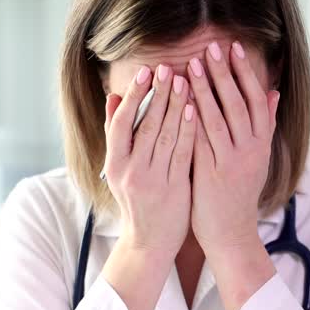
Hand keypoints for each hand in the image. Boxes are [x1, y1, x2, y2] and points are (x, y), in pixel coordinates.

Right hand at [105, 63, 194, 262]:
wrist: (149, 241)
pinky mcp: (174, 189)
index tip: (144, 71)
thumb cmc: (136, 199)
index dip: (133, 95)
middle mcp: (130, 172)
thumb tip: (113, 96)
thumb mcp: (118, 168)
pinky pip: (183, 153)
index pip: (121, 123)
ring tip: (185, 80)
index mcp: (114, 164)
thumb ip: (116, 133)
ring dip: (176, 106)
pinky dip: (188, 129)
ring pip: (165, 136)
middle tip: (168, 67)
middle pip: (145, 125)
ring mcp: (153, 181)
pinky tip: (196, 109)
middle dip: (157, 94)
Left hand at [187, 41, 281, 309]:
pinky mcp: (211, 175)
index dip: (244, 72)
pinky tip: (180, 102)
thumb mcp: (258, 157)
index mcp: (261, 142)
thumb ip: (265, 124)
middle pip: (237, 104)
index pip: (255, 98)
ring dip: (204, 90)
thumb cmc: (239, 193)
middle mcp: (250, 150)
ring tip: (191, 65)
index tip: (233, 48)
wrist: (232, 233)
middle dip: (223, 74)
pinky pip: (201, 141)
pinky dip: (192, 120)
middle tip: (211, 47)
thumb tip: (274, 92)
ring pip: (218, 119)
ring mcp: (231, 162)